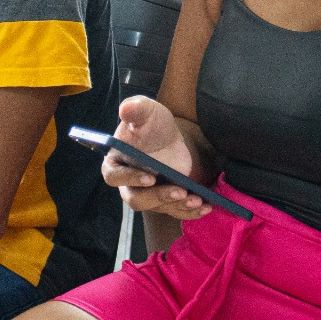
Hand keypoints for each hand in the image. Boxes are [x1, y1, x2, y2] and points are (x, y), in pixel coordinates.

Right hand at [101, 95, 210, 219]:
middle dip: (159, 197)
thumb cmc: (151, 123)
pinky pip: (175, 210)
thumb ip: (135, 109)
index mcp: (115, 163)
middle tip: (180, 191)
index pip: (114, 176)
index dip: (130, 179)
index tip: (150, 178)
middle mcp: (128, 183)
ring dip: (178, 205)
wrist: (168, 134)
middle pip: (137, 199)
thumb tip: (126, 108)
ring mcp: (147, 194)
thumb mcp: (146, 111)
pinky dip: (191, 211)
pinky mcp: (165, 200)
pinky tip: (206, 207)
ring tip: (197, 199)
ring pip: (159, 207)